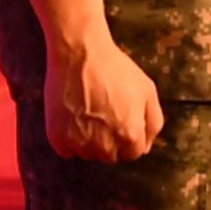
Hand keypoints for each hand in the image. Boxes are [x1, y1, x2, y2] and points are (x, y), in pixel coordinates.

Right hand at [46, 34, 164, 161]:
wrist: (80, 52)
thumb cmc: (115, 68)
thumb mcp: (147, 91)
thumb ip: (153, 122)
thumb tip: (146, 146)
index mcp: (130, 135)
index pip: (132, 154)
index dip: (127, 137)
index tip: (119, 120)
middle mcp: (105, 145)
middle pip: (109, 157)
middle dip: (108, 141)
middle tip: (101, 115)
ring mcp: (79, 142)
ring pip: (87, 154)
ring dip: (88, 141)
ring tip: (86, 113)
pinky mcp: (57, 137)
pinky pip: (66, 151)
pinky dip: (67, 139)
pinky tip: (71, 117)